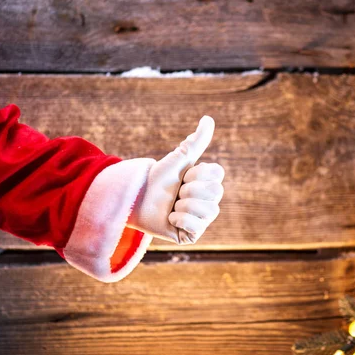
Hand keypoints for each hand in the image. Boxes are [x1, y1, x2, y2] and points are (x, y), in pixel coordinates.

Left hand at [127, 116, 224, 243]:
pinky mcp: (191, 235)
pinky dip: (180, 219)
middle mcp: (208, 202)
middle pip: (215, 192)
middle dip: (189, 189)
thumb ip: (196, 142)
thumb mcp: (179, 159)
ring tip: (172, 206)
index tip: (183, 175)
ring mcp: (201, 220)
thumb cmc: (157, 178)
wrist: (135, 198)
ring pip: (208, 210)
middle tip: (175, 192)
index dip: (198, 173)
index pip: (218, 175)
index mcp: (208, 184)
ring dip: (184, 205)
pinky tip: (170, 218)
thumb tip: (208, 119)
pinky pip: (197, 227)